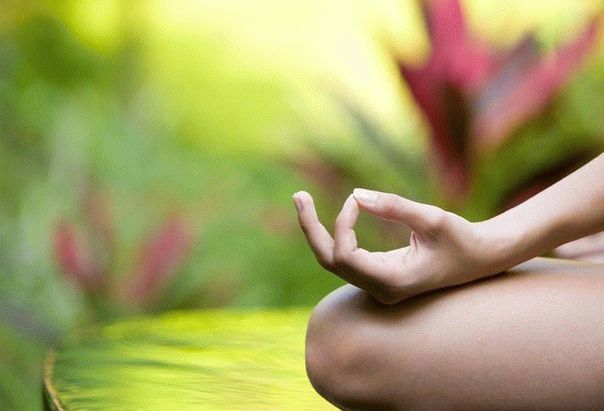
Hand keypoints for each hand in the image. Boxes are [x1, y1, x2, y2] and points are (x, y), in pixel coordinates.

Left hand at [293, 189, 498, 303]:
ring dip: (317, 231)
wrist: (482, 258)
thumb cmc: (463, 239)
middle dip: (311, 228)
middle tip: (298, 196)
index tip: (356, 198)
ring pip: (334, 260)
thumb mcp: (432, 219)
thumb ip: (395, 206)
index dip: (343, 223)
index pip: (345, 255)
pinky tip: (325, 213)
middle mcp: (380, 289)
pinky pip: (346, 256)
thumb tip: (355, 194)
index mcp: (392, 283)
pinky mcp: (379, 274)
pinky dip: (334, 234)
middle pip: (329, 261)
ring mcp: (377, 284)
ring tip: (302, 198)